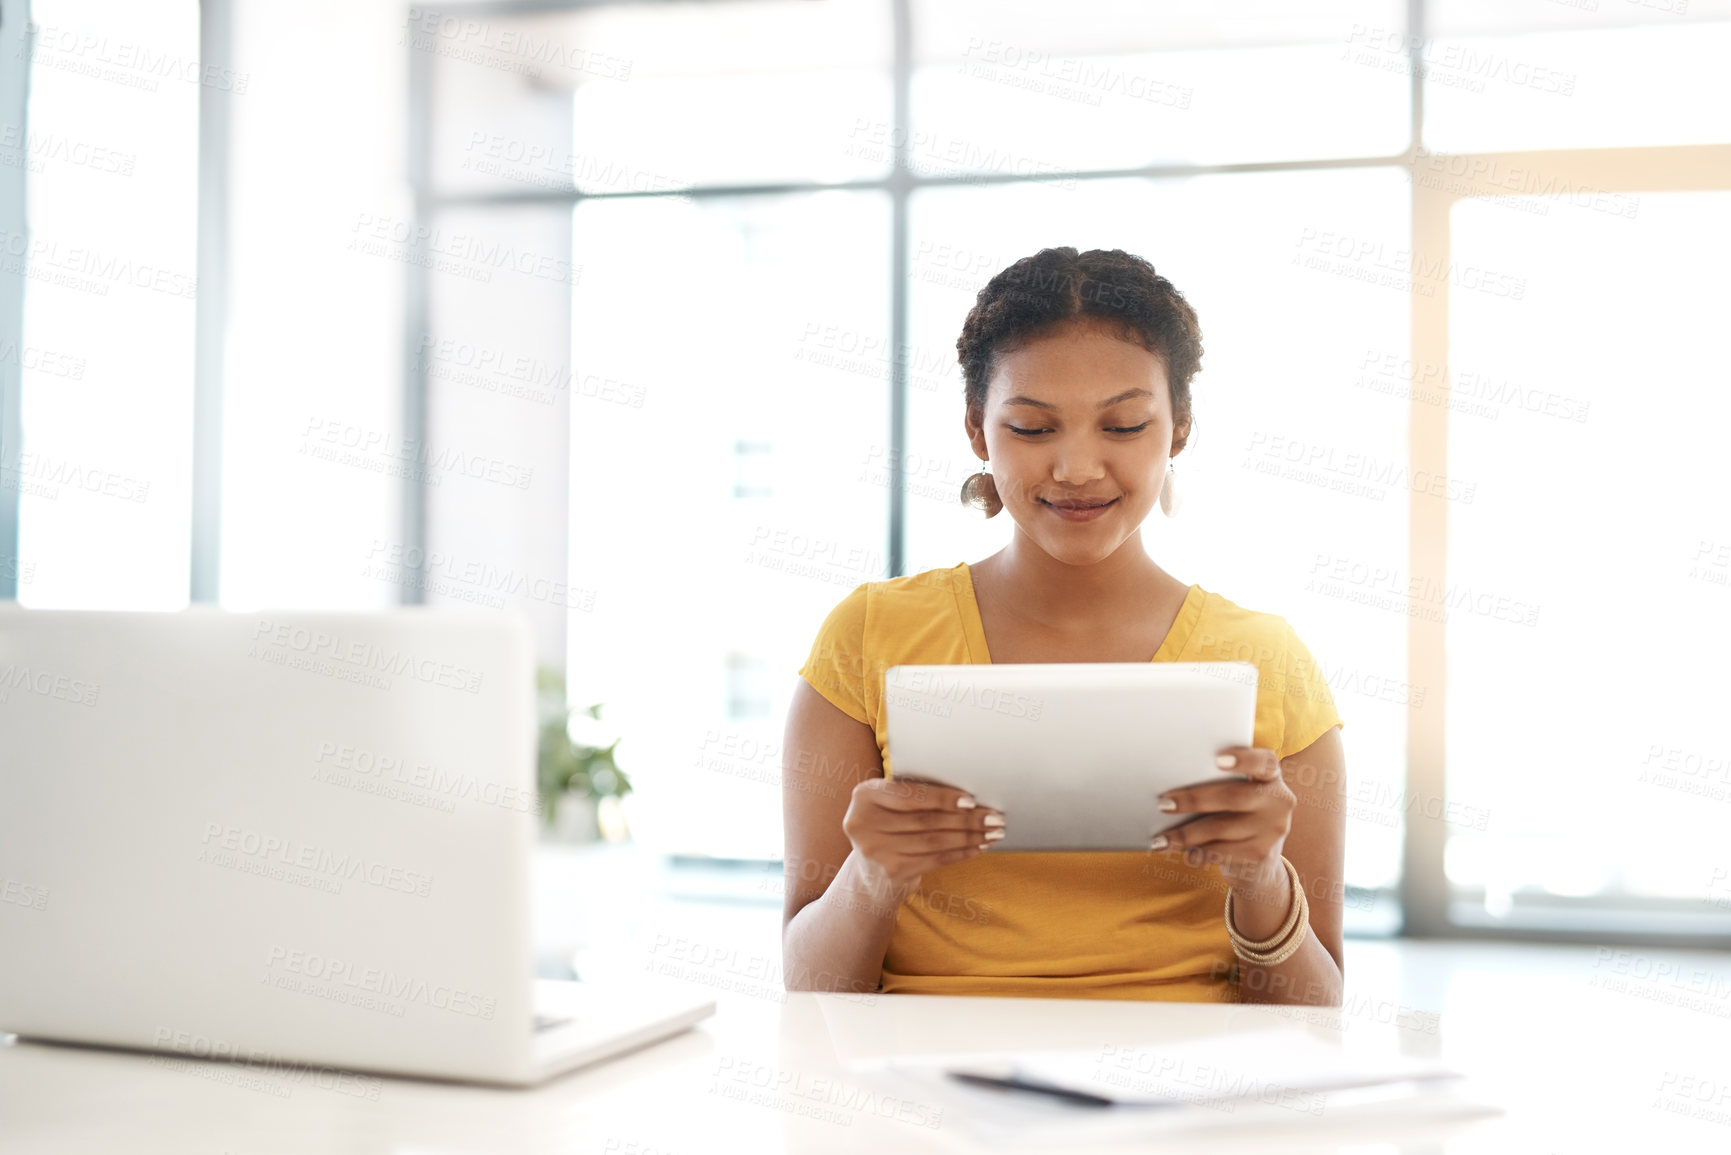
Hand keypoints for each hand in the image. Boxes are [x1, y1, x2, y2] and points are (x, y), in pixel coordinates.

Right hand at [841, 777, 1004, 898]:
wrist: (872, 871)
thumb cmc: (891, 825)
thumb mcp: (891, 804)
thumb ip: (915, 793)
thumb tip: (969, 793)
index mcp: (864, 796)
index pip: (910, 796)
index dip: (942, 798)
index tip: (971, 800)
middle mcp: (864, 824)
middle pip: (925, 820)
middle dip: (966, 819)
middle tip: (995, 818)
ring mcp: (877, 851)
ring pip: (934, 841)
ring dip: (969, 837)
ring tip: (993, 832)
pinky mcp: (893, 871)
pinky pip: (935, 859)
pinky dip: (961, 853)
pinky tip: (978, 847)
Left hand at [1150, 746, 1294, 901]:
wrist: (1260, 860)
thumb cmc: (1238, 814)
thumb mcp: (1240, 793)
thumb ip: (1220, 782)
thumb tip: (1173, 780)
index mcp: (1271, 777)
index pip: (1264, 762)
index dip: (1243, 759)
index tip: (1217, 758)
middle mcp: (1278, 802)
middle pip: (1232, 797)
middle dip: (1193, 800)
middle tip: (1163, 804)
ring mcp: (1272, 830)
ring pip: (1221, 828)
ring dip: (1185, 834)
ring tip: (1160, 839)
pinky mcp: (1261, 854)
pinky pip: (1222, 852)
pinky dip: (1198, 853)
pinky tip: (1181, 853)